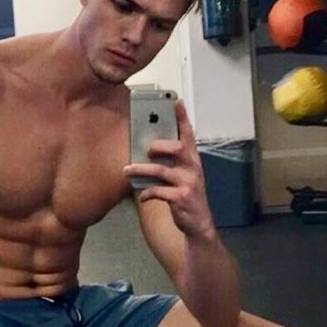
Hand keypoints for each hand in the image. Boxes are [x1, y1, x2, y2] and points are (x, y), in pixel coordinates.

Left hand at [124, 100, 214, 237]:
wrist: (199, 224)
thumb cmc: (187, 196)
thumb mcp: (185, 176)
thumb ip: (172, 162)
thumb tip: (147, 149)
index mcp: (193, 161)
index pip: (189, 135)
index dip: (183, 118)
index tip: (176, 102)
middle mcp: (193, 169)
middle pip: (178, 148)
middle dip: (160, 146)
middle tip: (147, 148)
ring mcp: (188, 184)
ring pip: (161, 171)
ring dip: (141, 169)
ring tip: (127, 170)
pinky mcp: (180, 198)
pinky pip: (158, 191)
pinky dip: (147, 192)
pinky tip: (142, 195)